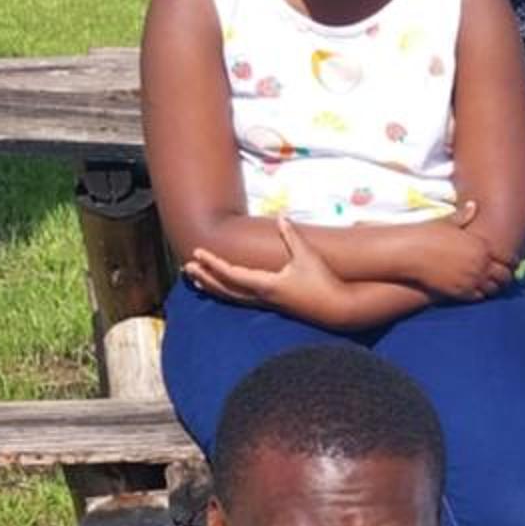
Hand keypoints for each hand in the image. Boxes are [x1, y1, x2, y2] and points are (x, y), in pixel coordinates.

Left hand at [185, 215, 349, 323]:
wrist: (338, 309)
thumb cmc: (323, 282)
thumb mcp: (308, 256)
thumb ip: (292, 236)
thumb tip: (281, 216)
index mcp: (267, 284)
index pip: (231, 273)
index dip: (213, 262)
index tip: (197, 253)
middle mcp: (262, 296)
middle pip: (225, 288)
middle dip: (205, 277)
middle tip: (187, 267)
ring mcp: (266, 303)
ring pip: (231, 297)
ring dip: (212, 287)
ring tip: (196, 280)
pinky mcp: (272, 305)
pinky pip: (241, 300)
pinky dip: (226, 293)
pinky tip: (222, 289)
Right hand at [413, 199, 517, 300]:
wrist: (410, 252)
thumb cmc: (428, 234)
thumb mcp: (448, 222)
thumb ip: (464, 216)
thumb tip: (473, 206)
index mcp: (482, 245)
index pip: (507, 259)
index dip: (509, 262)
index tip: (508, 263)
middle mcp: (481, 264)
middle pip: (504, 276)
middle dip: (504, 277)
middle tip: (502, 277)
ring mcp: (472, 279)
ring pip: (493, 289)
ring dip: (493, 287)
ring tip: (490, 284)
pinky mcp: (460, 292)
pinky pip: (478, 297)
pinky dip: (480, 294)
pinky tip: (476, 290)